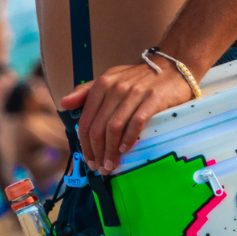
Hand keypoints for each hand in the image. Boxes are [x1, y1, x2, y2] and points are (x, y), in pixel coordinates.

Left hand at [60, 61, 193, 173]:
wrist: (173, 67)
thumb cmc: (139, 77)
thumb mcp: (111, 79)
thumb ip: (87, 92)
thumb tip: (63, 104)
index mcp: (102, 84)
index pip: (86, 120)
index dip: (84, 144)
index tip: (89, 160)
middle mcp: (116, 87)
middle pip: (98, 127)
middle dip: (97, 152)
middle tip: (100, 168)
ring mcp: (135, 92)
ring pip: (114, 128)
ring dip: (111, 151)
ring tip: (111, 165)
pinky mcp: (153, 98)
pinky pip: (136, 122)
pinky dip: (129, 139)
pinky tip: (126, 150)